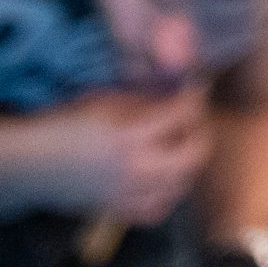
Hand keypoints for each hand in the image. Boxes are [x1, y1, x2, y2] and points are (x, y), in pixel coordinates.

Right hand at [0, 89, 211, 223]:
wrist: (33, 163)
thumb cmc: (65, 126)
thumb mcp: (106, 102)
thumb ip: (145, 102)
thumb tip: (178, 95)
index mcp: (129, 138)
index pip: (181, 116)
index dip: (193, 99)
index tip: (194, 90)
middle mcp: (133, 169)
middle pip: (193, 156)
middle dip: (199, 134)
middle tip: (192, 121)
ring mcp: (126, 194)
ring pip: (180, 185)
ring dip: (186, 164)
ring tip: (177, 147)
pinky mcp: (115, 209)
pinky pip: (156, 211)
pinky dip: (167, 196)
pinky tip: (162, 180)